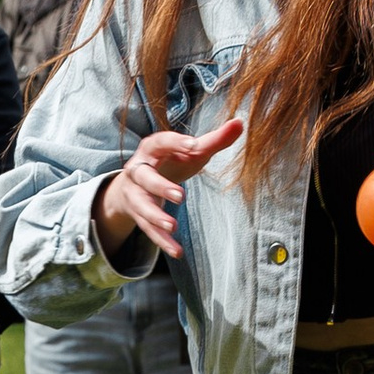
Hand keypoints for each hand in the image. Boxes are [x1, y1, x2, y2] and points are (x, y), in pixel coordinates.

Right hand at [95, 117, 242, 262]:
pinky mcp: (138, 215)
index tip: (193, 146)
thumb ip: (214, 140)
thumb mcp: (189, 151)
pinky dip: (161, 241)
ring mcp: (136, 194)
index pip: (160, 142)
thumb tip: (239, 123)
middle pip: (144, 177)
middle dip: (160, 186)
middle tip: (181, 196)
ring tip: (173, 226)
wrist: (134, 183)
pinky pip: (148, 230)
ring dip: (155, 217)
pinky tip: (176, 251)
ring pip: (141, 206)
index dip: (174, 143)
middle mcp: (138, 170)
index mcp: (152, 149)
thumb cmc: (169, 162)